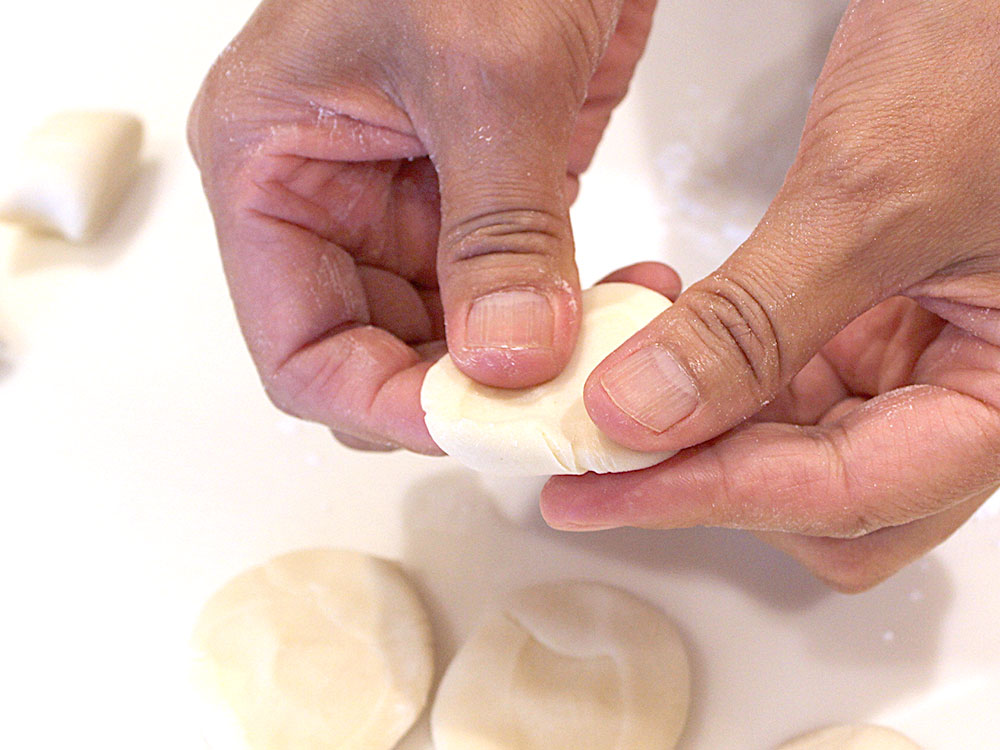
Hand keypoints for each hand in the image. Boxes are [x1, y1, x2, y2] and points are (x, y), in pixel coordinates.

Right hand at [188, 0, 657, 451]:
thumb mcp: (486, 73)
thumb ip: (498, 229)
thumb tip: (510, 361)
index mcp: (273, 169)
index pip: (302, 351)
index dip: (385, 404)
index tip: (482, 425)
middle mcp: (332, 200)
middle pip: (379, 357)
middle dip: (468, 395)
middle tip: (560, 408)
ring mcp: (414, 205)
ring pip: (455, 341)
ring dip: (531, 365)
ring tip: (615, 352)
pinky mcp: (489, 199)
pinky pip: (515, 297)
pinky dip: (568, 321)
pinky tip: (627, 308)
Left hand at [543, 0, 999, 591]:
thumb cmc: (998, 54)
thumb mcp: (867, 197)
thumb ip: (754, 323)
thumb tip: (641, 414)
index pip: (847, 494)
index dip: (710, 497)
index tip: (600, 490)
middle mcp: (962, 386)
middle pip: (826, 503)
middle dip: (712, 483)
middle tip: (603, 459)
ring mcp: (912, 351)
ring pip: (792, 445)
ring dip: (699, 428)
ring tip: (610, 398)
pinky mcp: (866, 313)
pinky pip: (778, 378)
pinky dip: (710, 372)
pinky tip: (655, 343)